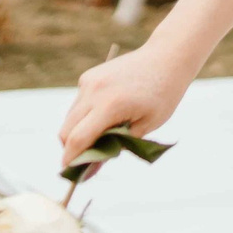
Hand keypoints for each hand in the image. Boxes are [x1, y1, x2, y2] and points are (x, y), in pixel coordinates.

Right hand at [57, 43, 193, 168]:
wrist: (166, 58)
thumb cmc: (162, 95)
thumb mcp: (144, 127)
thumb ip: (114, 148)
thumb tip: (89, 171)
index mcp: (110, 105)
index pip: (78, 139)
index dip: (70, 160)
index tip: (70, 174)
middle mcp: (94, 91)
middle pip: (66, 130)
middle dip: (71, 149)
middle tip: (84, 161)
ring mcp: (89, 81)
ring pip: (70, 118)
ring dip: (77, 132)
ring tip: (101, 137)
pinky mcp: (88, 76)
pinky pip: (78, 104)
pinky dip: (84, 115)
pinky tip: (106, 114)